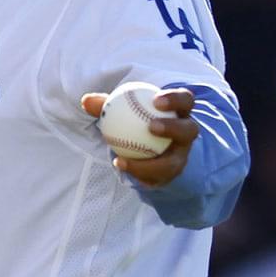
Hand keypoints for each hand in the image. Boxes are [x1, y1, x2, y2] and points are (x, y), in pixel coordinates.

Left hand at [81, 87, 199, 187]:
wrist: (144, 148)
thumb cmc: (133, 120)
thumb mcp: (121, 110)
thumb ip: (105, 105)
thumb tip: (86, 101)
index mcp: (179, 112)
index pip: (185, 101)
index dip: (176, 99)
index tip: (156, 99)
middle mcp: (185, 135)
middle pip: (189, 130)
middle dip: (174, 128)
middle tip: (151, 126)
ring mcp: (181, 157)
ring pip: (174, 163)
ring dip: (151, 163)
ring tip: (122, 158)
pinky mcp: (171, 175)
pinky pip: (157, 177)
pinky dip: (137, 172)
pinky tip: (119, 164)